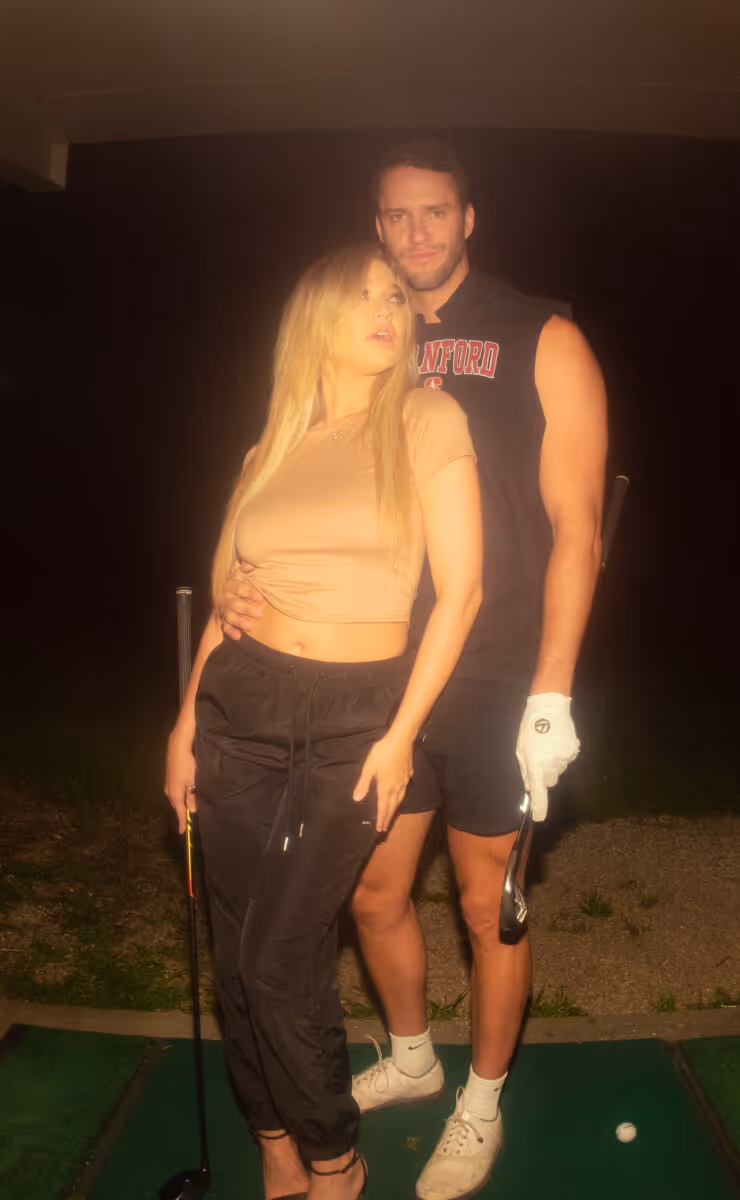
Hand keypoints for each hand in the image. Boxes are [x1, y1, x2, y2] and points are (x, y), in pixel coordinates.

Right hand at [165, 725, 196, 833]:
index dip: (181, 822)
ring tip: (187, 807)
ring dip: (181, 802)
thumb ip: (193, 795)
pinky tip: (185, 792)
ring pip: (175, 796)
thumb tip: (192, 809)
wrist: (178, 744)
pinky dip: (180, 794)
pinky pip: (174, 789)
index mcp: (175, 793)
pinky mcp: (169, 775)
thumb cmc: (187, 762)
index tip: (182, 832)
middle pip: (176, 804)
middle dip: (181, 812)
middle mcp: (168, 789)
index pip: (179, 811)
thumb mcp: (193, 780)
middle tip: (186, 820)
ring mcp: (167, 782)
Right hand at [218, 560, 263, 640]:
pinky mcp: (222, 620)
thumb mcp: (239, 573)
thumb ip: (244, 568)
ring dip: (239, 621)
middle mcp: (225, 598)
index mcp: (230, 585)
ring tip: (250, 626)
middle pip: (234, 604)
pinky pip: (224, 627)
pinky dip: (231, 632)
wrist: (223, 592)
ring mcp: (223, 610)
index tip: (260, 597)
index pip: (238, 588)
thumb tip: (250, 564)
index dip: (249, 592)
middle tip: (259, 613)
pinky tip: (238, 636)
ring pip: (229, 616)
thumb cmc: (237, 582)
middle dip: (246, 609)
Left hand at [353, 731, 413, 832]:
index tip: (379, 829)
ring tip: (392, 815)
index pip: (383, 807)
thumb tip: (356, 799)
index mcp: (385, 787)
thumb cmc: (382, 752)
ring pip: (400, 799)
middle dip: (388, 817)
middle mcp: (396, 787)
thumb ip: (363, 784)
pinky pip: (404, 790)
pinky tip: (401, 795)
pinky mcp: (408, 774)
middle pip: (392, 806)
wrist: (401, 740)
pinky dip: (401, 797)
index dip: (381, 818)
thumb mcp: (369, 767)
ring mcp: (404, 781)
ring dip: (395, 809)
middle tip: (385, 828)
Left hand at [515, 693, 579, 821]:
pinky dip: (560, 755)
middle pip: (550, 781)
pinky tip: (556, 741)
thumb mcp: (520, 749)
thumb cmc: (530, 727)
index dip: (539, 807)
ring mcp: (565, 758)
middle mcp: (552, 765)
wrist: (550, 707)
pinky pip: (566, 760)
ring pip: (558, 770)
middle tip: (538, 757)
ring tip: (547, 745)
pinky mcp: (574, 751)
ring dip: (552, 763)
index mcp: (536, 764)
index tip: (538, 818)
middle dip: (544, 775)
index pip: (539, 792)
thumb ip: (524, 770)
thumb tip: (529, 787)